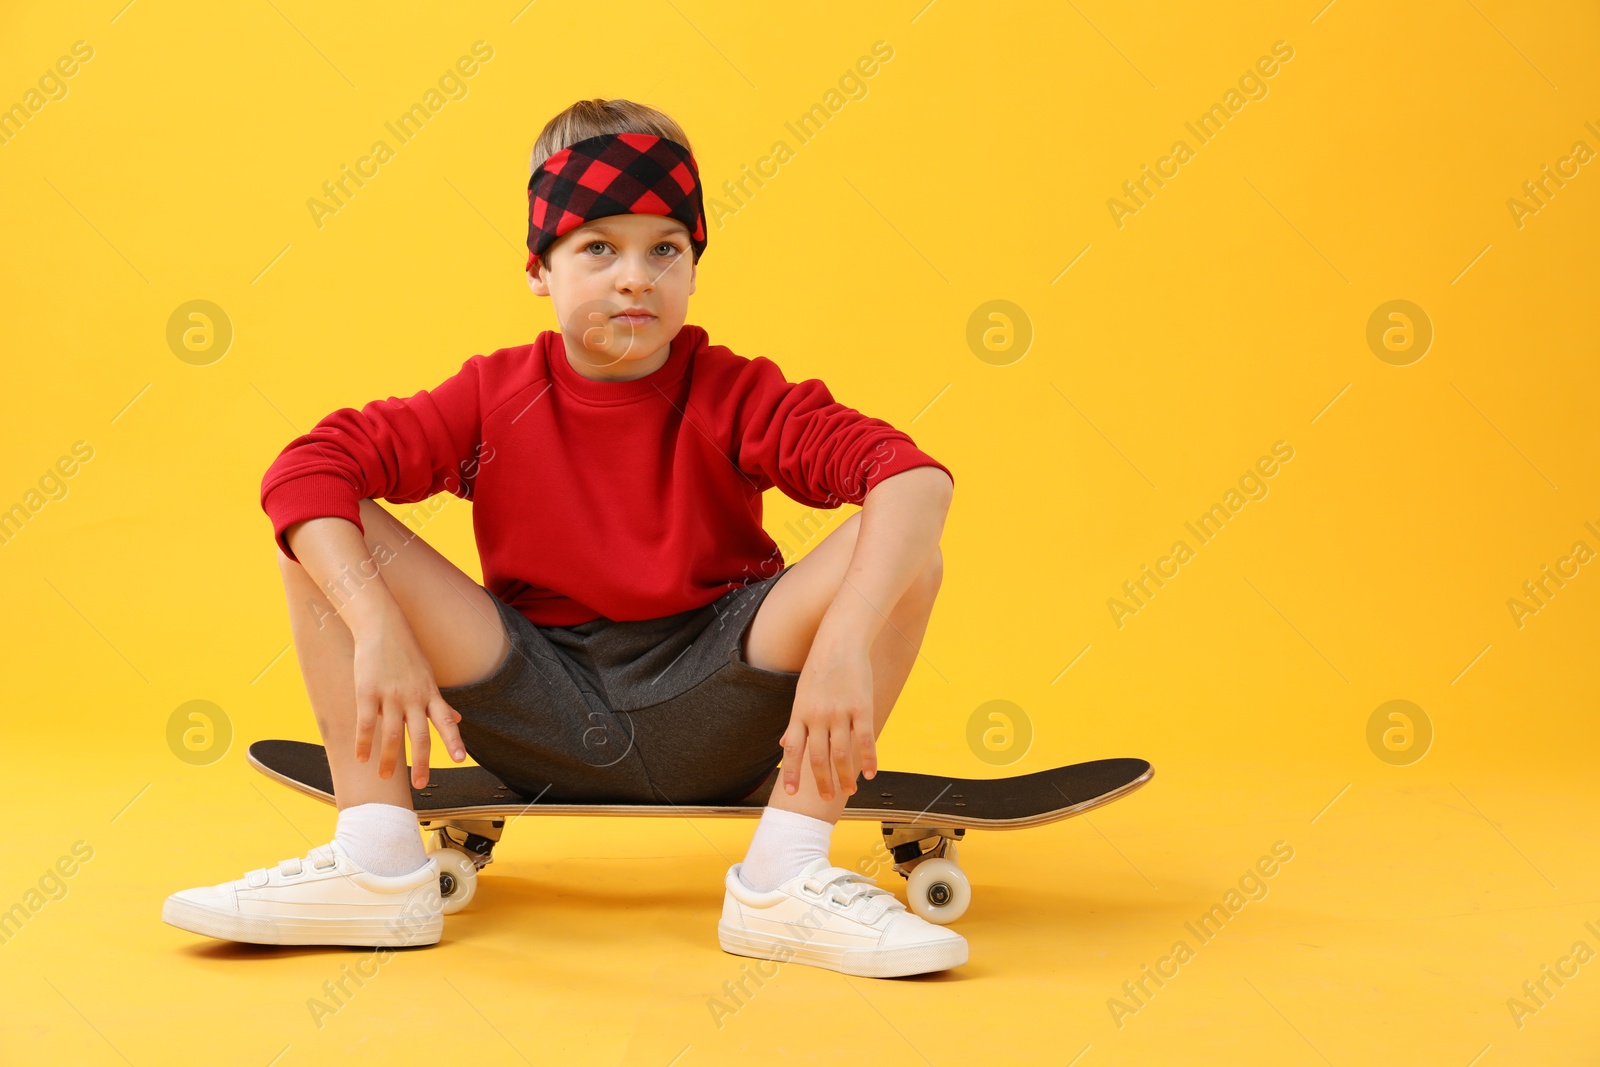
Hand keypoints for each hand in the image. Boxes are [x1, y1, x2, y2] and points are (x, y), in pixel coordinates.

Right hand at [351, 608, 467, 789]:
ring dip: (389, 759)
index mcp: (429, 694)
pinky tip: (361, 758)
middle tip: (420, 784)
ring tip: (384, 776)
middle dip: (421, 763)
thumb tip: (459, 720)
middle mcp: (413, 697)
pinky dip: (364, 744)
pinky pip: (366, 724)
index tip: (459, 760)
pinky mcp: (367, 692)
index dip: (453, 741)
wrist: (382, 626)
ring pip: (392, 735)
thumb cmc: (406, 653)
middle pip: (420, 736)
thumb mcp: (428, 676)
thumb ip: (440, 702)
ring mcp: (390, 695)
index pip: (445, 721)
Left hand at [779, 638, 876, 799]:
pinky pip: (864, 740)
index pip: (793, 750)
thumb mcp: (800, 694)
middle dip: (822, 781)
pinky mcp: (862, 708)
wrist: (840, 639)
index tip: (791, 793)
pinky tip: (870, 774)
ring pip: (842, 754)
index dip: (792, 773)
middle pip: (818, 758)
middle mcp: (818, 716)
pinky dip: (867, 760)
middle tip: (826, 797)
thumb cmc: (820, 667)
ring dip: (845, 776)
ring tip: (849, 790)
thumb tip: (782, 746)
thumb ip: (794, 723)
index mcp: (800, 713)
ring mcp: (840, 712)